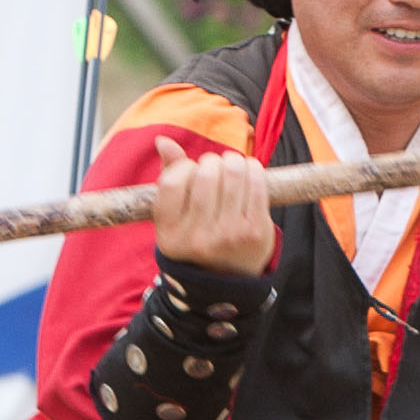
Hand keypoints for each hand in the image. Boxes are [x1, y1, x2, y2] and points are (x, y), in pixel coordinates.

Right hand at [148, 141, 278, 275]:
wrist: (227, 278)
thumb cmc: (197, 235)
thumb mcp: (174, 215)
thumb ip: (169, 176)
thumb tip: (163, 141)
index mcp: (170, 233)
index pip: (173, 181)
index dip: (185, 167)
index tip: (191, 172)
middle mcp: (197, 238)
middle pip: (206, 173)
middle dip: (212, 162)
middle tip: (215, 169)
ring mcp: (228, 235)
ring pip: (233, 173)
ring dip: (234, 161)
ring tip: (232, 168)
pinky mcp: (255, 231)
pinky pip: (256, 182)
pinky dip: (253, 169)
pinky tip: (249, 172)